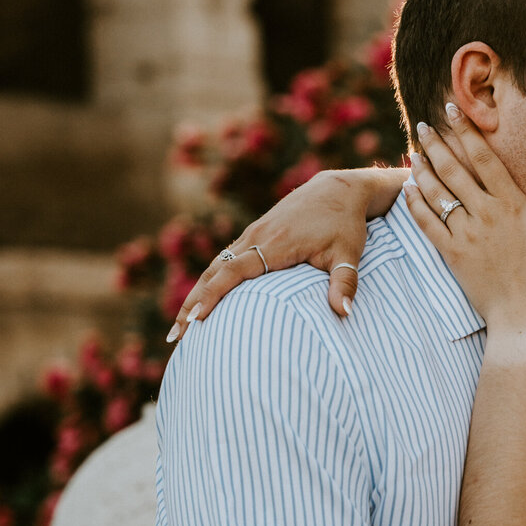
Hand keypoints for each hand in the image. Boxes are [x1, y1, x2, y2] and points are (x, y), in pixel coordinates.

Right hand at [167, 168, 405, 341]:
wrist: (337, 189)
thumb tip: (344, 313)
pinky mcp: (254, 234)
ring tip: (180, 325)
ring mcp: (253, 234)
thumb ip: (345, 282)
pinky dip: (209, 280)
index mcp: (276, 243)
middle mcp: (257, 237)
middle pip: (214, 272)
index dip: (213, 295)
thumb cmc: (344, 224)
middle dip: (192, 303)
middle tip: (176, 335)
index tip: (195, 319)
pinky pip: (224, 259)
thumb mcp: (349, 253)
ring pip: (215, 266)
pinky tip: (200, 299)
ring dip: (195, 294)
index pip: (235, 272)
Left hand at [404, 107, 525, 331]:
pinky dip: (415, 204)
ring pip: (437, 194)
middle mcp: (485, 214)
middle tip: (422, 125)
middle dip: (436, 145)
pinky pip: (427, 224)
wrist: (524, 315)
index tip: (452, 110)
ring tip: (413, 151)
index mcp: (512, 204)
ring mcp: (465, 234)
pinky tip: (408, 189)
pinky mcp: (452, 254)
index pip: (484, 158)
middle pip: (454, 171)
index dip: (466, 132)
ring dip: (422, 170)